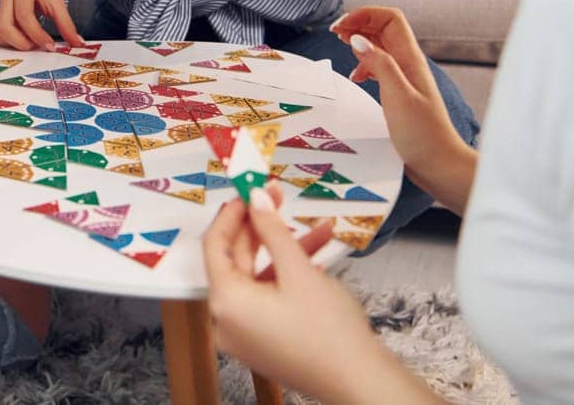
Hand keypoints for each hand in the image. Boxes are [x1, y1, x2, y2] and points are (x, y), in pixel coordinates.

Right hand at [0, 0, 82, 49]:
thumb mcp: (59, 2)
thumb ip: (67, 24)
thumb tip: (77, 44)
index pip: (24, 16)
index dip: (37, 35)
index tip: (50, 46)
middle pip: (5, 27)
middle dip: (23, 43)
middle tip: (39, 45)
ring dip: (14, 44)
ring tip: (31, 43)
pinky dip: (5, 42)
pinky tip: (21, 40)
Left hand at [203, 186, 402, 402]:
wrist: (359, 382)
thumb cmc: (329, 332)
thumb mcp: (298, 270)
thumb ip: (273, 230)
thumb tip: (256, 199)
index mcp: (226, 303)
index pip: (215, 245)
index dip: (232, 214)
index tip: (248, 191)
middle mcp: (227, 321)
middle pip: (237, 261)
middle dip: (262, 227)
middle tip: (278, 197)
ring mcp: (246, 334)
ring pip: (259, 278)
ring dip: (285, 250)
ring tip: (316, 227)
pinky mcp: (265, 341)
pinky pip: (269, 298)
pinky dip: (288, 277)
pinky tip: (317, 256)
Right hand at [331, 6, 476, 211]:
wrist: (440, 165)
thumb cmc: (423, 135)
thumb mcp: (398, 97)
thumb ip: (379, 65)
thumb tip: (357, 38)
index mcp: (410, 59)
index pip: (389, 19)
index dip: (364, 15)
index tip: (340, 27)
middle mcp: (408, 64)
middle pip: (383, 28)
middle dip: (358, 23)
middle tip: (334, 33)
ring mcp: (405, 78)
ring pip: (380, 46)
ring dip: (359, 41)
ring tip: (340, 45)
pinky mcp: (400, 93)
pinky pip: (379, 67)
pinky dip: (364, 64)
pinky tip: (356, 77)